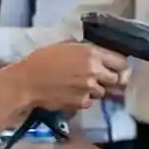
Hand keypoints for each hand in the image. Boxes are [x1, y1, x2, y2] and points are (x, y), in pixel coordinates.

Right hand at [8, 41, 127, 113]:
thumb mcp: (66, 46)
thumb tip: (100, 54)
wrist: (28, 81)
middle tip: (99, 78)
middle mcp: (94, 71)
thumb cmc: (43, 60)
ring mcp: (89, 88)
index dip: (119, 65)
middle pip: (116, 79)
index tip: (114, 67)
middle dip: (109, 79)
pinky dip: (84, 99)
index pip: (121, 61)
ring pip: (103, 92)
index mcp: (92, 53)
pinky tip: (72, 94)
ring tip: (80, 86)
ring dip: (95, 90)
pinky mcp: (81, 103)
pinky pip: (90, 102)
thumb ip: (86, 49)